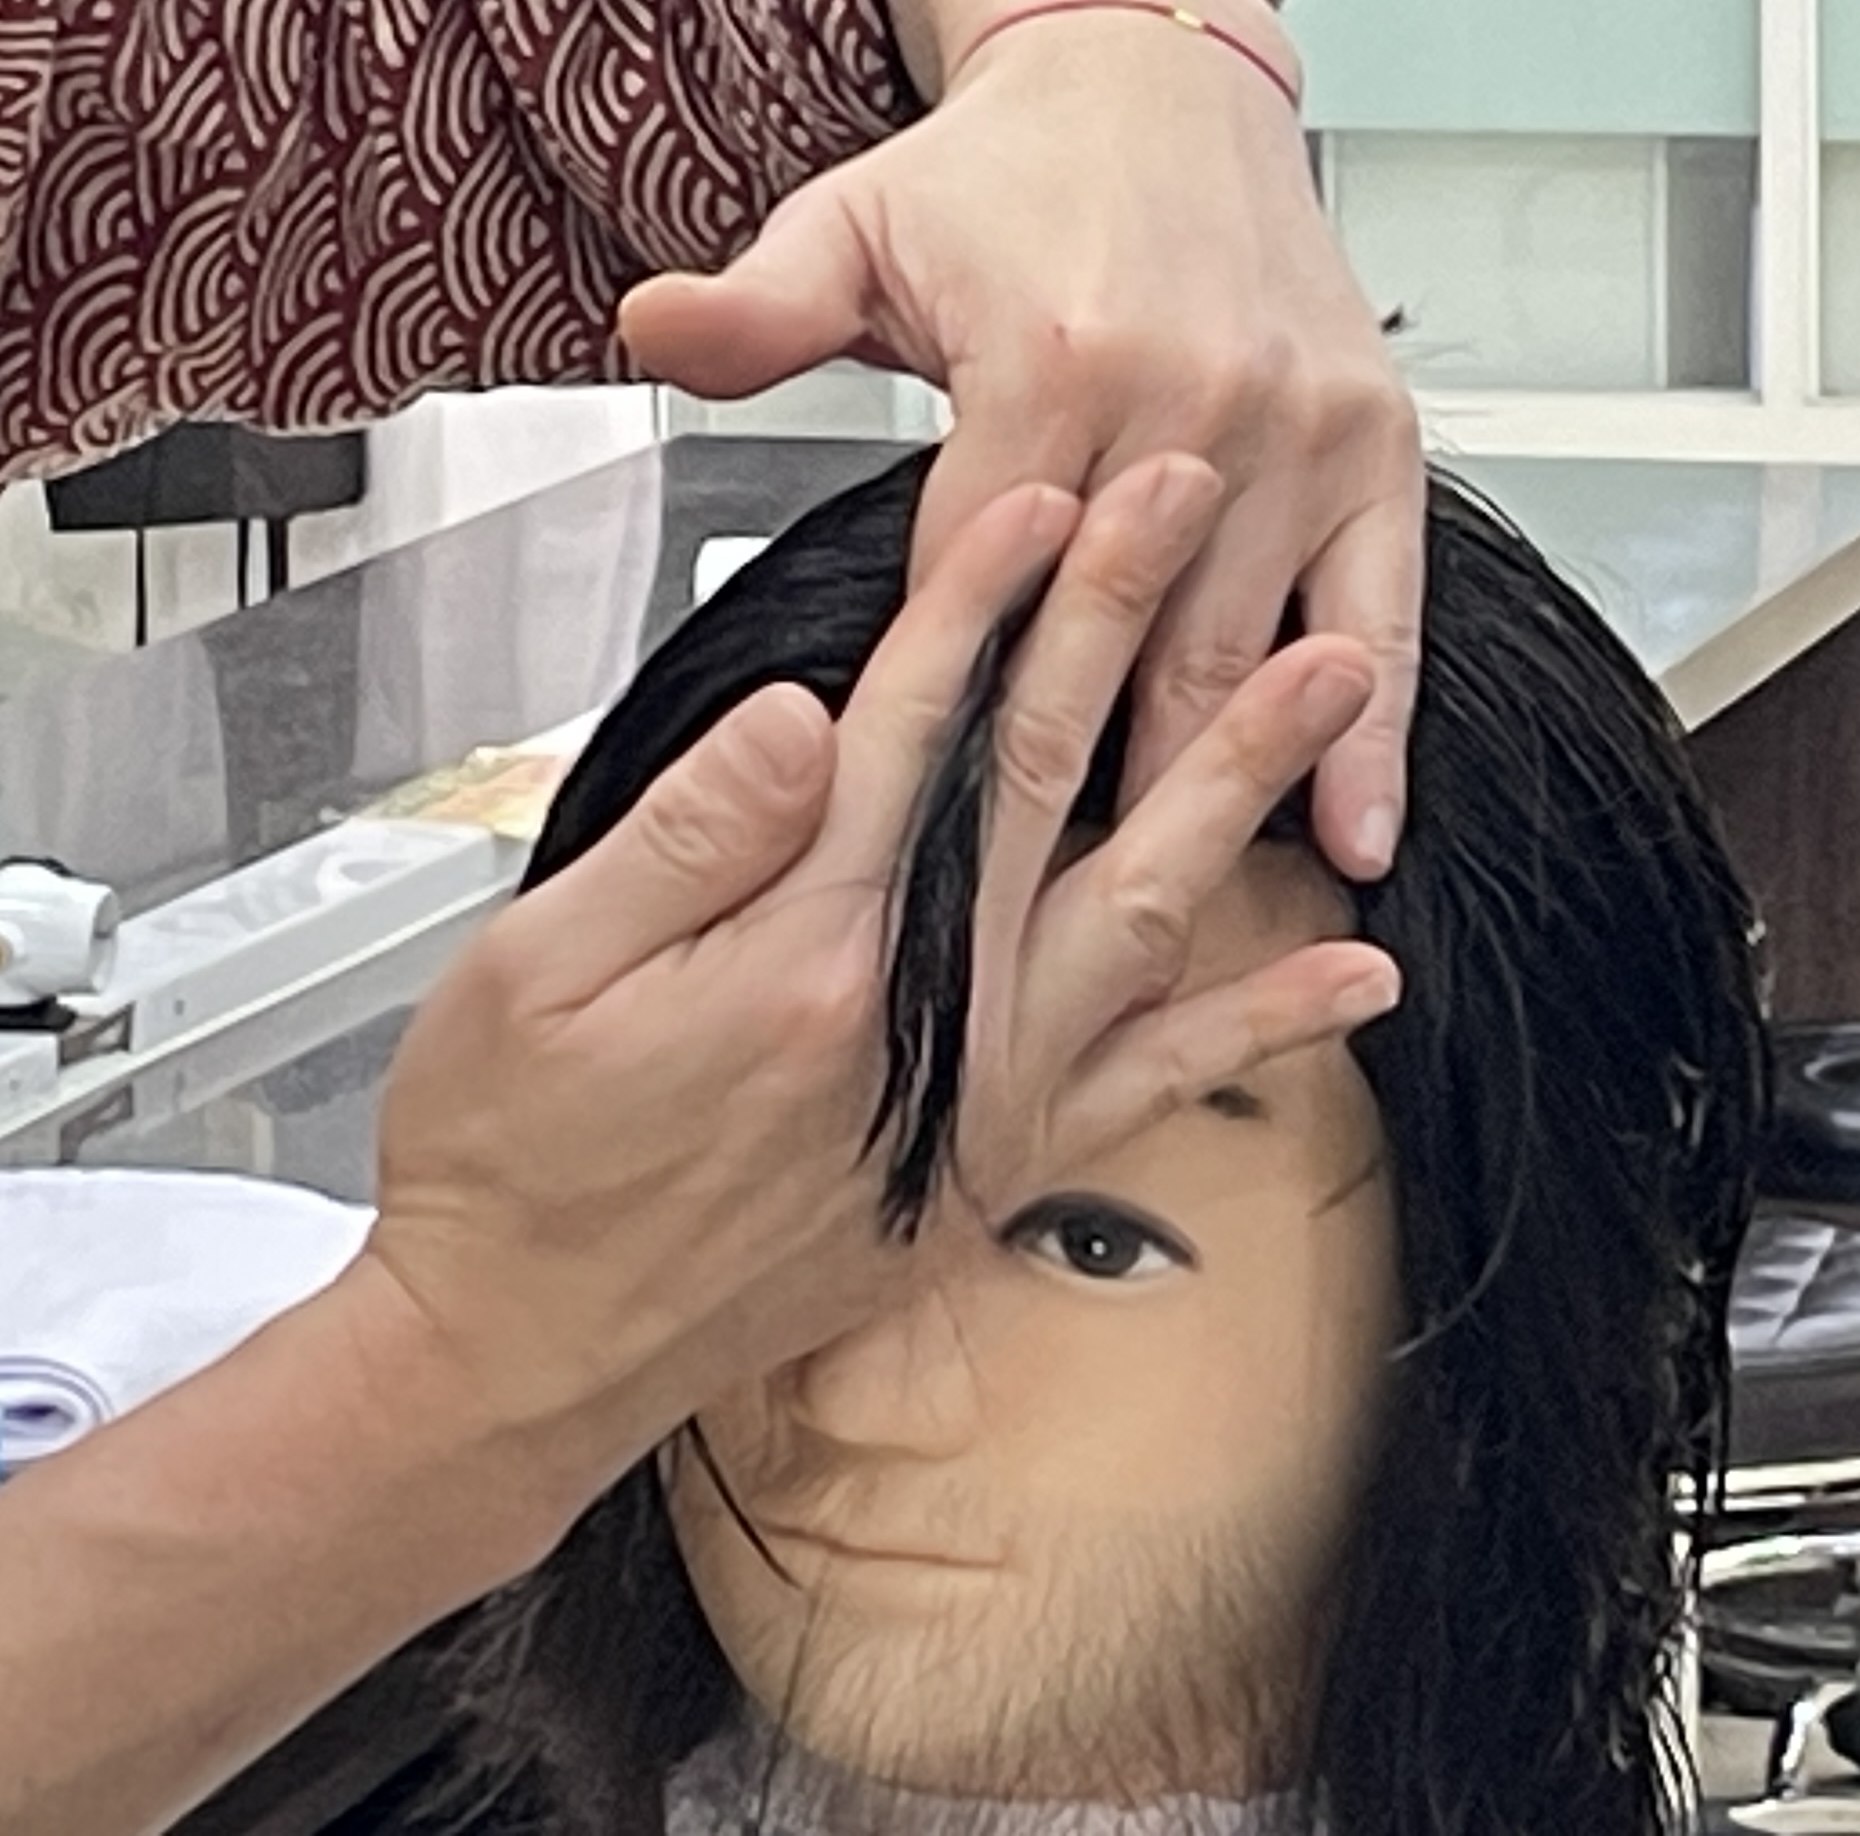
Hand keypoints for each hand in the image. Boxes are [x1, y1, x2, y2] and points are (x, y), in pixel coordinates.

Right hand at [349, 457, 1394, 1477]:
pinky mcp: (994, 1168)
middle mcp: (920, 1025)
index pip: (917, 726)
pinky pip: (1160, 1085)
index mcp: (805, 955)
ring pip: (1143, 903)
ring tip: (1332, 680)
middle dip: (1130, 618)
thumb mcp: (534, 973)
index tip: (1046, 494)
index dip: (986, 595)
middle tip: (1197, 499)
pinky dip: (1263, 1025)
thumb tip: (805, 718)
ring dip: (1242, 779)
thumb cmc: (506, 1166)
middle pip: (1049, 775)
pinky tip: (1353, 969)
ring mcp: (976, 1101)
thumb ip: (690, 838)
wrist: (516, 1364)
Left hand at [617, 16, 1421, 879]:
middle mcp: (1187, 400)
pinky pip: (1386, 606)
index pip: (984, 592)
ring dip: (1215, 794)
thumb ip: (753, 306)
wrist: (1151, 71)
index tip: (906, 843)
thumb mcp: (850, 223)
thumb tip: (648, 326)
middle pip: (1120, 649)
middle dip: (1072, 803)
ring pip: (1247, 650)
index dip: (944, 722)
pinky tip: (1356, 833)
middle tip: (1022, 941)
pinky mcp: (1375, 436)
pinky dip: (1377, 728)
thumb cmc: (998, 172)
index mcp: (1048, 362)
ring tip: (1168, 920)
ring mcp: (1293, 426)